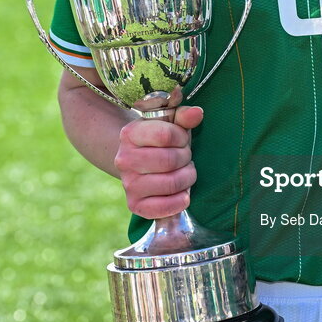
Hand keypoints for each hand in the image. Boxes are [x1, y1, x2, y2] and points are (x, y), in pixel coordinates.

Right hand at [114, 87, 203, 218]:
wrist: (139, 162)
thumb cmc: (160, 140)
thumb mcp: (170, 123)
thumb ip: (184, 116)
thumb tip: (196, 113)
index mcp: (130, 133)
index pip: (165, 135)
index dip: (181, 137)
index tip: (182, 140)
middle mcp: (124, 159)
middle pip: (170, 160)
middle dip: (186, 158)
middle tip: (185, 158)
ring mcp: (128, 183)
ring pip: (171, 183)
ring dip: (187, 178)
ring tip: (184, 172)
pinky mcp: (135, 205)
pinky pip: (164, 208)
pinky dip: (180, 201)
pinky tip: (183, 193)